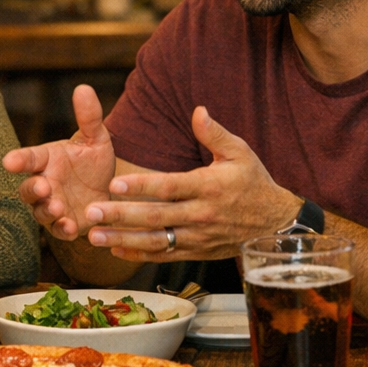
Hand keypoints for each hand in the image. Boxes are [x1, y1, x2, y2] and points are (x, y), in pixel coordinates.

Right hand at [3, 85, 116, 240]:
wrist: (111, 190)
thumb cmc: (94, 161)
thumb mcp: (96, 138)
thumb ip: (89, 117)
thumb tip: (83, 88)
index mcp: (47, 160)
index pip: (28, 158)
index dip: (18, 160)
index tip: (8, 161)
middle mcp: (45, 183)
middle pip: (28, 189)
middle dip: (32, 189)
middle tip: (43, 186)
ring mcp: (53, 206)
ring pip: (40, 211)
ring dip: (46, 210)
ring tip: (58, 207)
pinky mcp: (66, 225)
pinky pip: (59, 230)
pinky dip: (63, 230)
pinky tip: (71, 228)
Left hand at [82, 107, 298, 261]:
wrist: (275, 224)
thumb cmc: (254, 182)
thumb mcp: (240, 152)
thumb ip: (215, 133)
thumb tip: (198, 110)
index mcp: (210, 187)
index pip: (170, 187)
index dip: (142, 186)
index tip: (114, 184)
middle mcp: (201, 215)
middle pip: (156, 217)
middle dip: (122, 216)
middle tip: (92, 213)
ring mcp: (198, 237)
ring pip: (156, 241)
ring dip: (123, 240)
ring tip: (95, 237)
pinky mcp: (197, 252)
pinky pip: (165, 255)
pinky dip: (140, 254)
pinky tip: (116, 251)